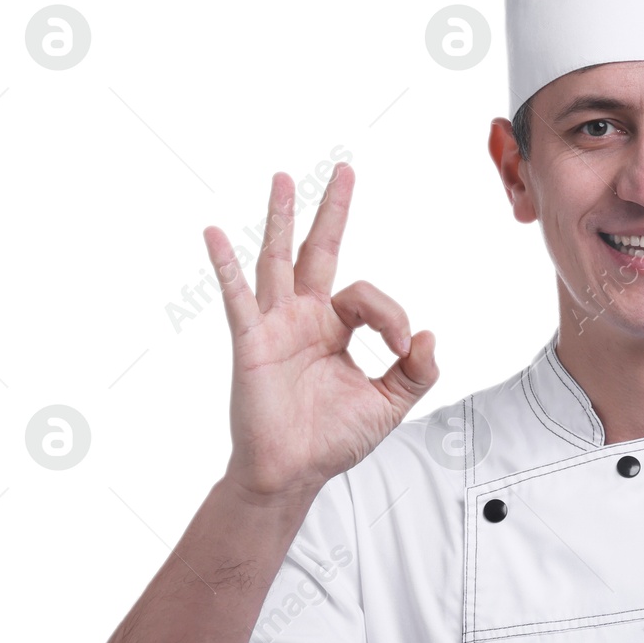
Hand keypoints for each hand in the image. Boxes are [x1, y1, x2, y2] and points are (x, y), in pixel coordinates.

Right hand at [204, 163, 437, 499]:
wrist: (294, 473)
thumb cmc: (332, 438)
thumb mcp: (390, 403)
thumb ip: (417, 371)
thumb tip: (428, 335)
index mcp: (336, 327)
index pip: (369, 297)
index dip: (391, 314)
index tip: (402, 344)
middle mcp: (305, 317)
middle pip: (321, 250)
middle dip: (333, 211)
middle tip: (345, 170)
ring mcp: (276, 325)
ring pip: (279, 260)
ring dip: (282, 219)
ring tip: (284, 178)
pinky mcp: (250, 342)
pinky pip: (237, 297)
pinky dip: (226, 265)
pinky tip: (215, 233)